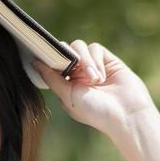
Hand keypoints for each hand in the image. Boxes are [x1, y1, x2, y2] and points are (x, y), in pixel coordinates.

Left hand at [33, 40, 156, 137]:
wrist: (125, 113)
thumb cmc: (94, 111)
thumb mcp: (67, 96)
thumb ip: (51, 78)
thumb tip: (34, 62)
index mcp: (66, 84)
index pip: (53, 63)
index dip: (49, 57)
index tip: (44, 53)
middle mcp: (78, 74)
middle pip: (65, 51)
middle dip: (68, 58)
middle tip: (75, 70)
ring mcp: (93, 65)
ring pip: (79, 47)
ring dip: (84, 61)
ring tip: (93, 79)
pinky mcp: (107, 59)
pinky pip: (94, 48)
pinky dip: (95, 60)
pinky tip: (101, 76)